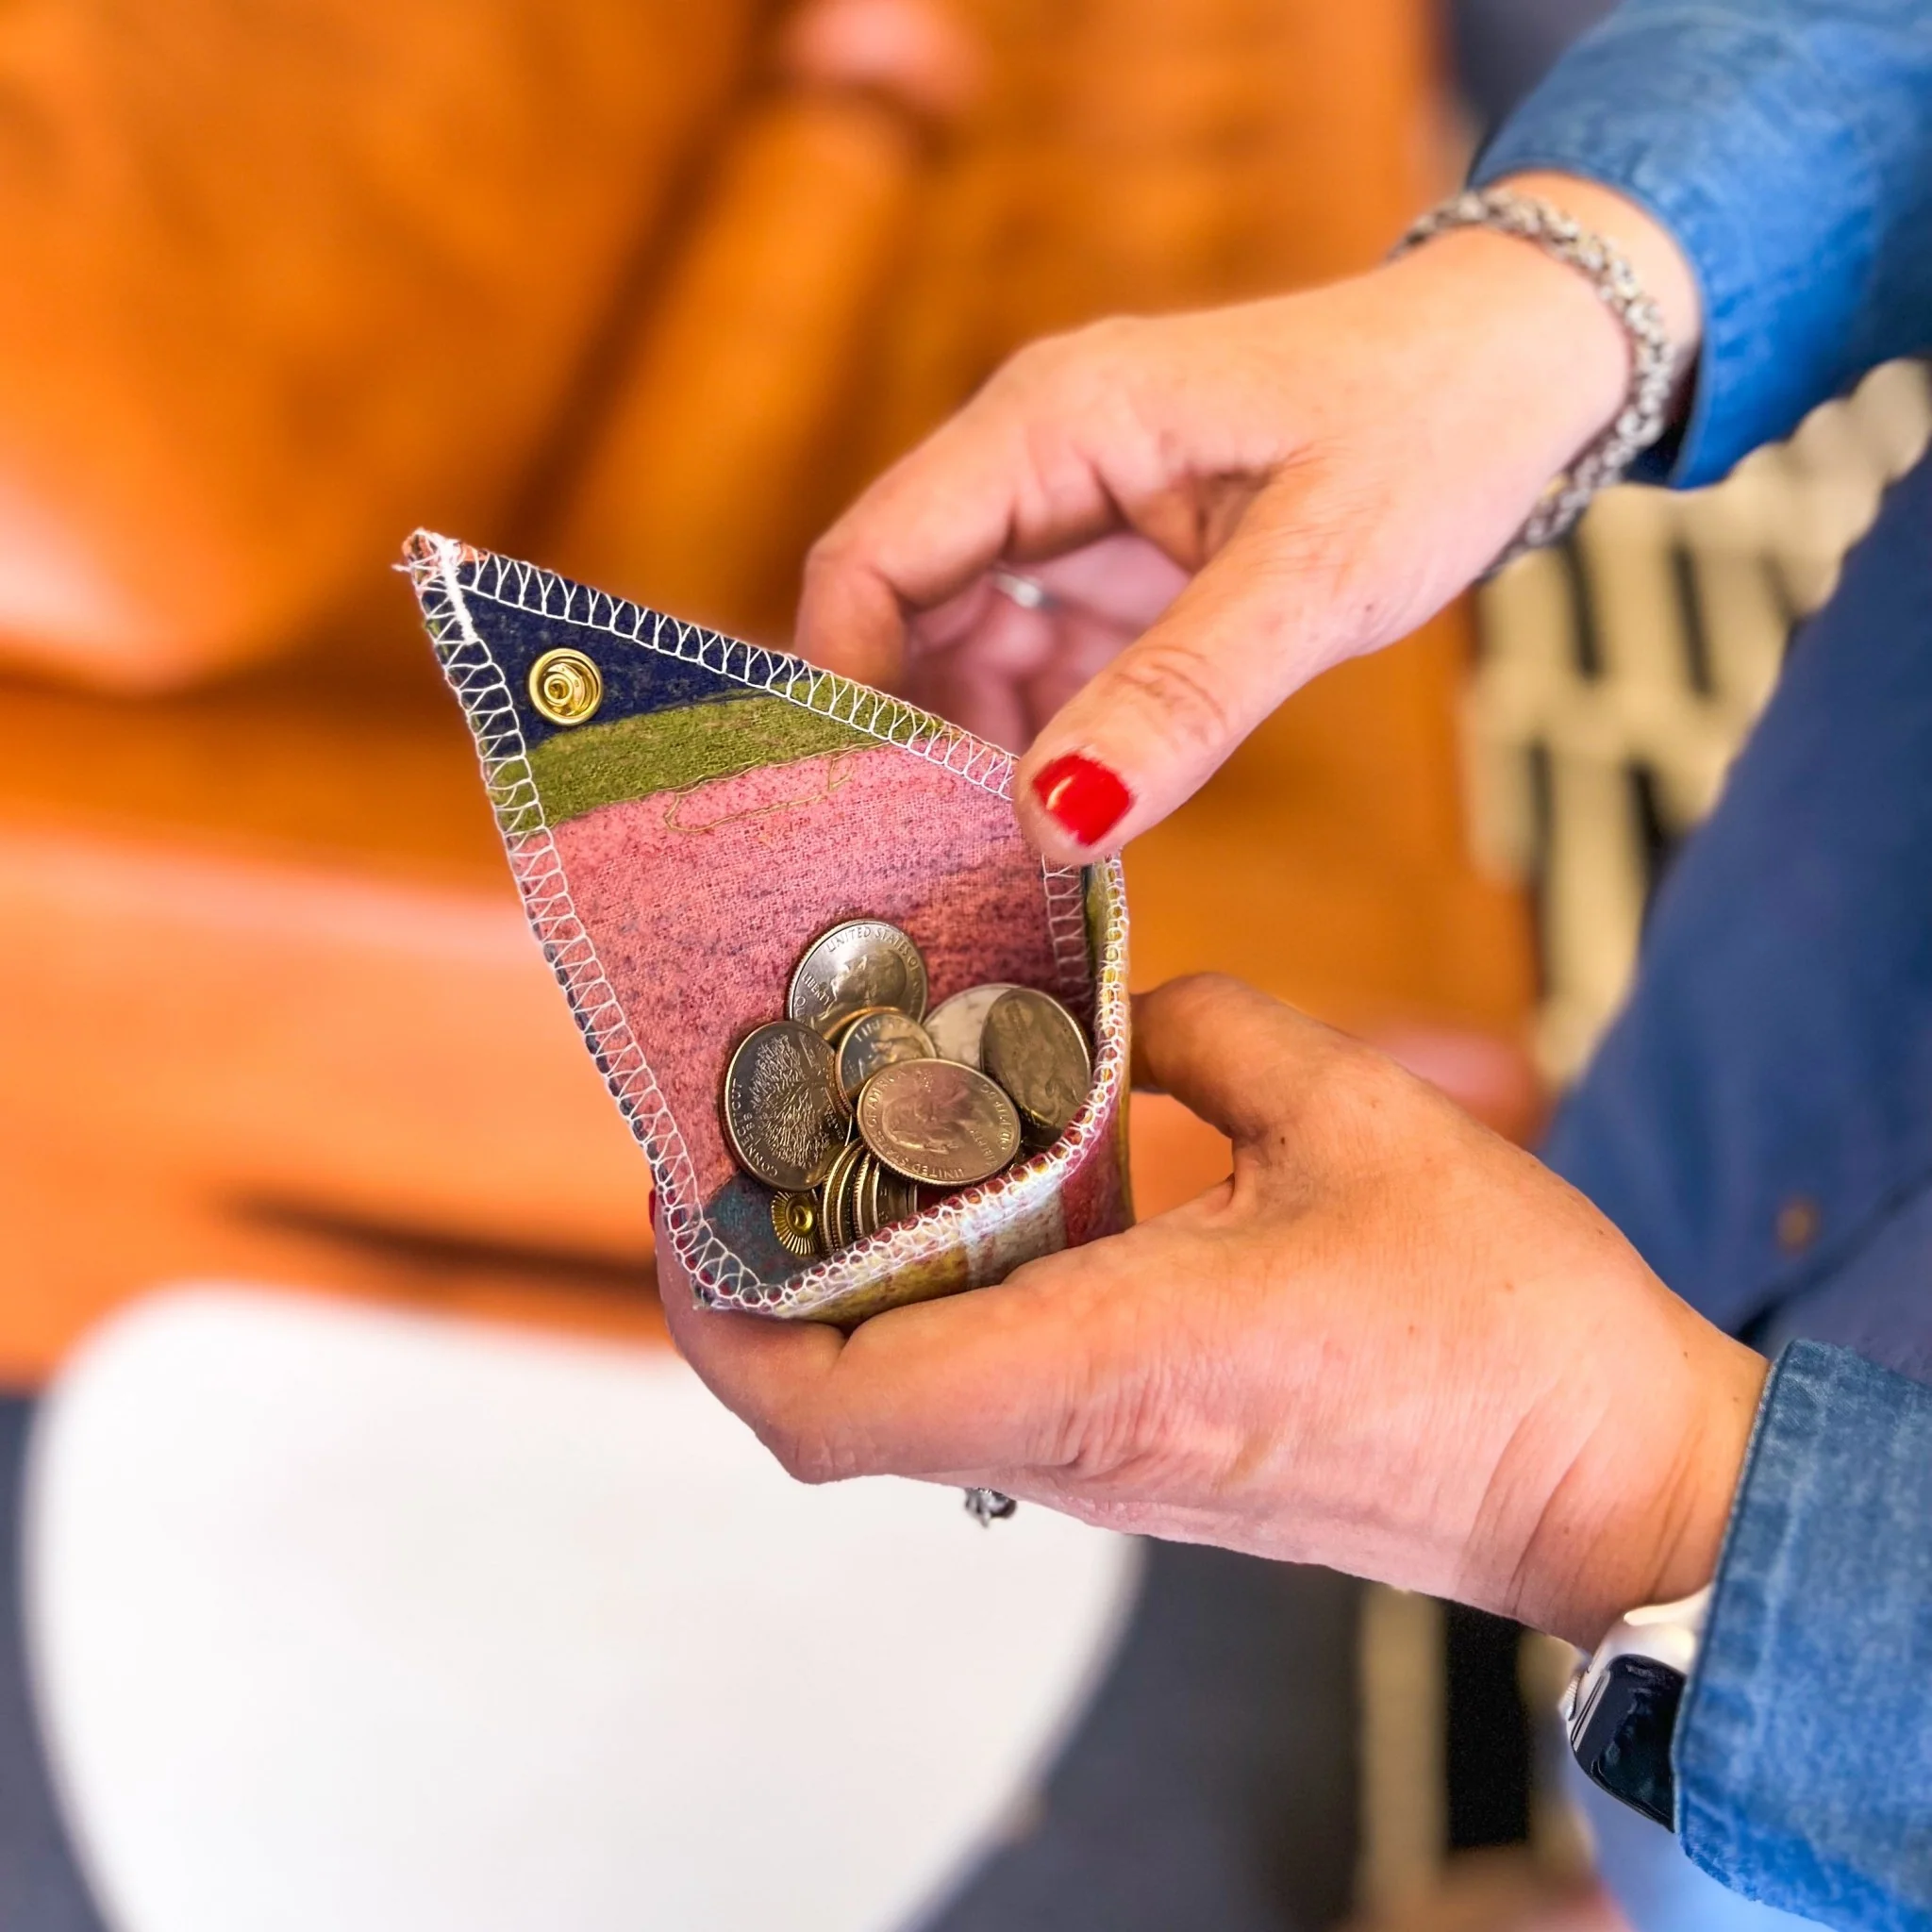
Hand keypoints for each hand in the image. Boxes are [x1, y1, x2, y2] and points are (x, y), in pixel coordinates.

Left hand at [662, 975, 1763, 1647]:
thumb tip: (1117, 1016)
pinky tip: (974, 1182)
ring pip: (899, 1398)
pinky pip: (987, 1391)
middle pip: (829, 1406)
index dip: (715, 1313)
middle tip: (749, 1126)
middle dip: (754, 1273)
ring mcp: (1103, 1467)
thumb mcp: (1348, 1118)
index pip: (825, 1406)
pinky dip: (937, 1297)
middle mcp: (1074, 1442)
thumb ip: (1203, 1033)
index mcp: (1102, 1370)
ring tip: (840, 1130)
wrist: (1609, 1486)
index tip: (685, 1196)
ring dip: (841, 1281)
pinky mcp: (1144, 1461)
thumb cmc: (1504, 1322)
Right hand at [796, 173, 1700, 862]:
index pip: (873, 559)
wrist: (1526, 368)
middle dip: (907, 742)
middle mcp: (1038, 460)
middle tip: (931, 875)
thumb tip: (1049, 825)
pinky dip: (1043, 746)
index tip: (866, 820)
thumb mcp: (1318, 573)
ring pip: (965, 654)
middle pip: (904, 615)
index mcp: (1055, 423)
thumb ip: (1183, 697)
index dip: (846, 689)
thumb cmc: (1436, 428)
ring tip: (995, 872)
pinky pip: (1042, 666)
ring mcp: (1075, 513)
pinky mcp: (1119, 564)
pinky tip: (1063, 824)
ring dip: (974, 756)